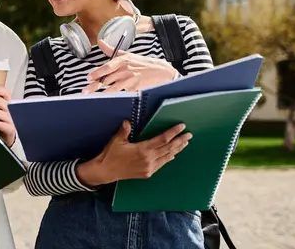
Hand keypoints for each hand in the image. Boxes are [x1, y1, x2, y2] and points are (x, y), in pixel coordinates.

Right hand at [75, 120, 190, 186]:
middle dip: (180, 141)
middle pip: (169, 148)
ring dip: (177, 149)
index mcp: (143, 149)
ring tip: (185, 143)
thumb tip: (128, 121)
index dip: (173, 132)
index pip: (163, 139)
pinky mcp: (147, 173)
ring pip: (167, 157)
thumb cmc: (110, 154)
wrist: (106, 171)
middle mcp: (149, 159)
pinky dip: (168, 158)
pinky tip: (173, 155)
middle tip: (189, 135)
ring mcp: (149, 167)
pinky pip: (162, 164)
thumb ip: (124, 130)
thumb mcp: (117, 140)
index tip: (181, 127)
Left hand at [82, 40, 177, 93]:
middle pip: (107, 80)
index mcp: (122, 60)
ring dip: (102, 93)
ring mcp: (131, 80)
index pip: (107, 67)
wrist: (160, 71)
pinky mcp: (135, 89)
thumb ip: (111, 50)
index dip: (97, 73)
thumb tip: (100, 42)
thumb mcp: (127, 54)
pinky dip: (116, 97)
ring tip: (93, 97)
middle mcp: (125, 70)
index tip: (88, 78)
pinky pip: (123, 94)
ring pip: (113, 88)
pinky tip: (109, 100)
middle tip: (85, 92)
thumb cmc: (142, 63)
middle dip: (95, 86)